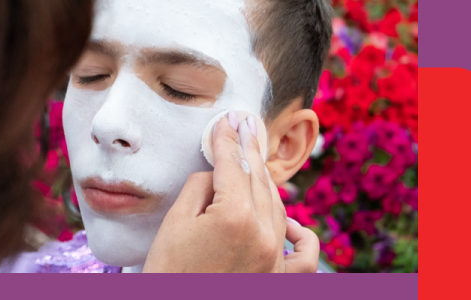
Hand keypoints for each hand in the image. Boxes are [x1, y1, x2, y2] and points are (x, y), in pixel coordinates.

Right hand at [143, 113, 318, 272]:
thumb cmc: (166, 272)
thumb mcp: (175, 223)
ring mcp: (275, 260)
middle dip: (249, 151)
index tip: (227, 119)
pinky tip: (287, 222)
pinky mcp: (279, 281)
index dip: (228, 139)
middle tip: (244, 126)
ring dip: (266, 182)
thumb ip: (200, 188)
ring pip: (278, 207)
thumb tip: (218, 174)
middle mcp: (264, 236)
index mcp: (235, 217)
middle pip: (258, 181)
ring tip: (255, 163)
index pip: (233, 165)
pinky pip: (304, 253)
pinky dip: (299, 233)